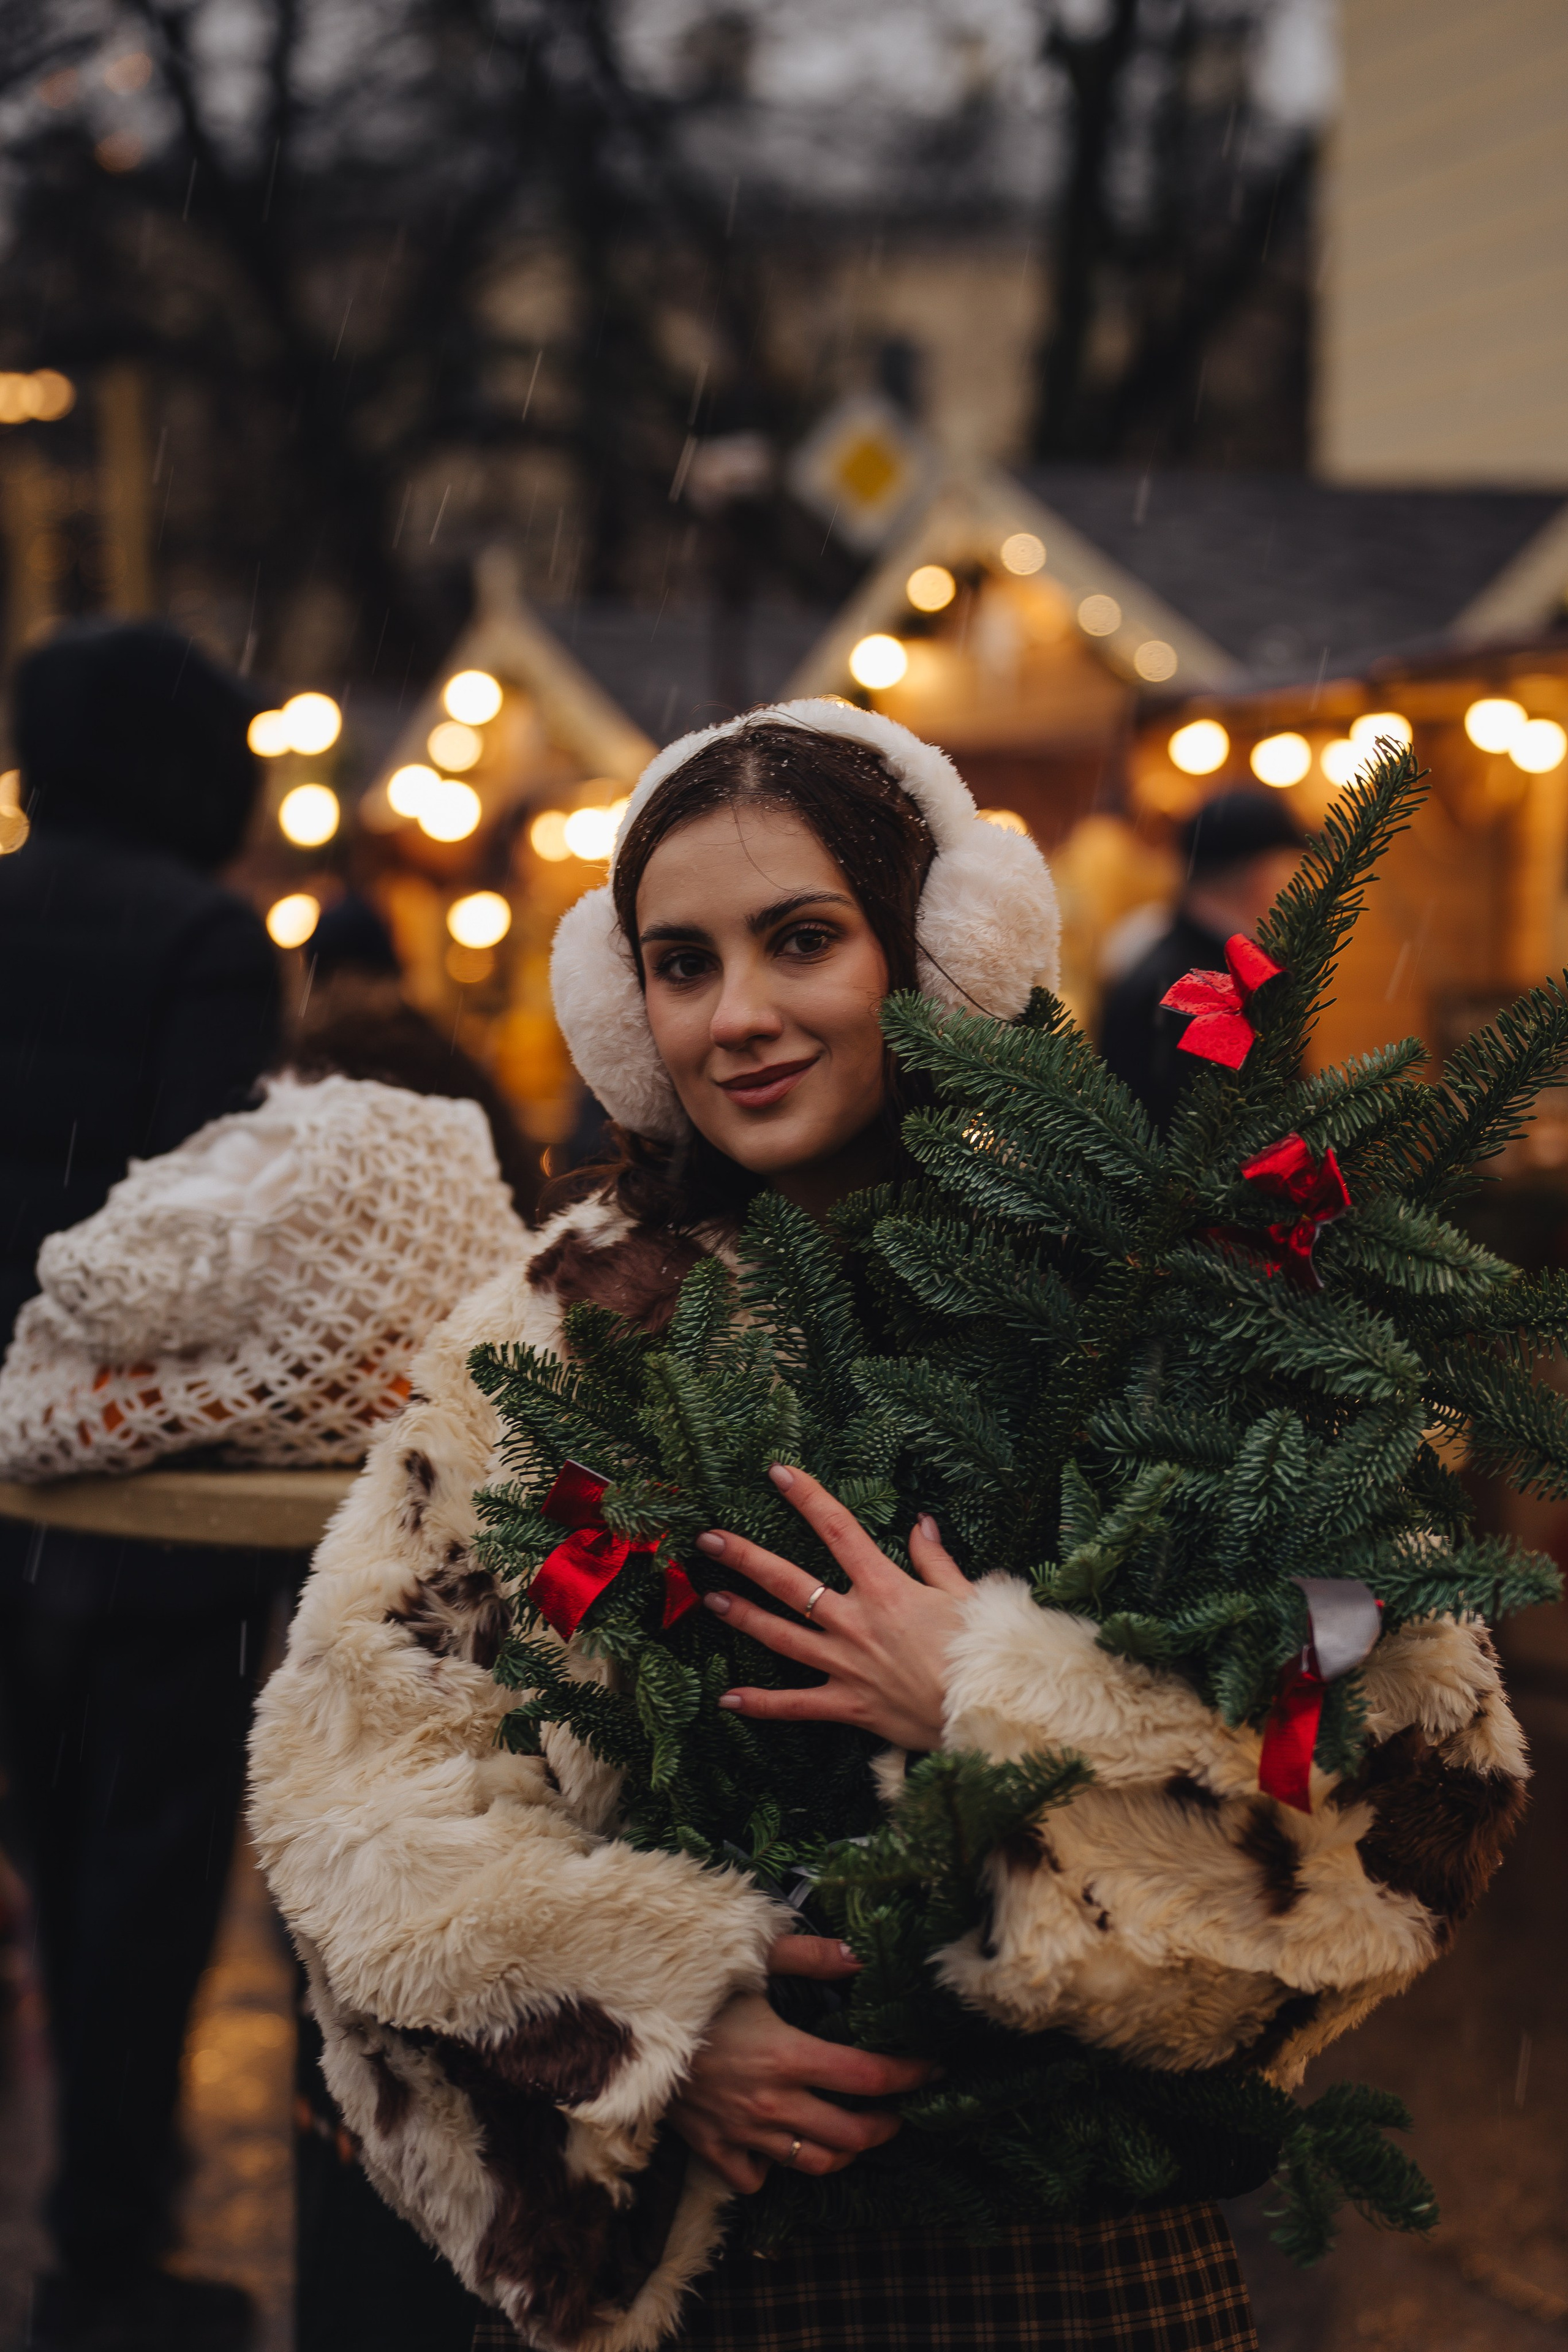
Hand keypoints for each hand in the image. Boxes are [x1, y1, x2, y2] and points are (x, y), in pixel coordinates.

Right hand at [667, 1935, 933, 2193]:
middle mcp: (771, 2104)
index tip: (932, 2068)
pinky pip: (757, 2178)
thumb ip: (808, 1956)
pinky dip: (776, 2168)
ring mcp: (742, 2133)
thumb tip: (858, 1956)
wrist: (620, 2026)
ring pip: (814, 2163)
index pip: (868, 2078)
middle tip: (899, 2109)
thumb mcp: (747, 1959)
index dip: (909, 2075)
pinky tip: (784, 2144)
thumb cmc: (688, 1989)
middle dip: (887, 2125)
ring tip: (856, 2131)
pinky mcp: (713, 2149)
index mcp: (787, 2056)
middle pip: (851, 2135)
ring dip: (844, 2152)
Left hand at [696, 1463, 968, 1751]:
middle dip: (745, 1558)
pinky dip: (761, 1704)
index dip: (807, 1497)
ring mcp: (847, 1665)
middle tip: (709, 1540)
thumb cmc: (982, 1652)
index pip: (839, 1530)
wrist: (988, 1712)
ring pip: (781, 1636)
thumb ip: (934, 1558)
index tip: (777, 1473)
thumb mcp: (965, 1594)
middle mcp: (856, 1622)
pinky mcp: (847, 1705)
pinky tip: (727, 1698)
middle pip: (789, 1583)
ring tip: (710, 1599)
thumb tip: (920, 1522)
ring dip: (743, 1616)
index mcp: (886, 1589)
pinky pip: (795, 1705)